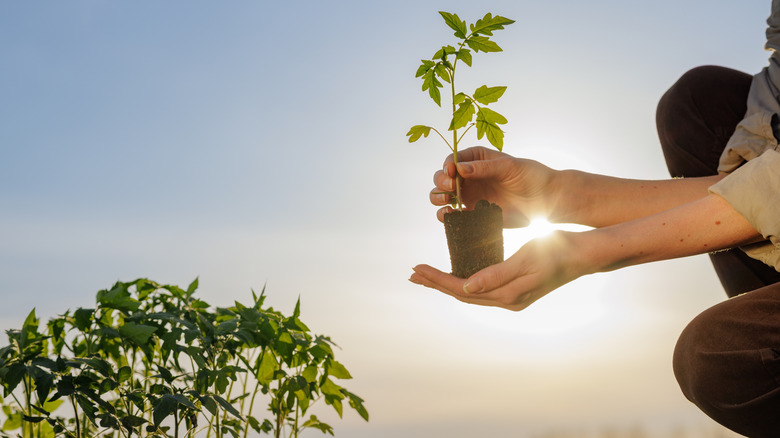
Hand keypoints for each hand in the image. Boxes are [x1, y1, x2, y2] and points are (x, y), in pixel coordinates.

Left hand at [409, 231, 587, 310]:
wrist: (582, 255)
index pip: (462, 289)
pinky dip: (464, 281)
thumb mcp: (525, 259)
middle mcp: (506, 301)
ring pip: (470, 292)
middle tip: (413, 272)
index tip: (417, 268)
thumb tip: (467, 287)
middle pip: (462, 293)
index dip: (437, 280)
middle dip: (436, 283)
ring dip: (447, 283)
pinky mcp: (515, 290)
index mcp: (507, 295)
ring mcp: (511, 298)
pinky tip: (456, 274)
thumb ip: (496, 274)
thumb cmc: (556, 250)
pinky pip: (482, 288)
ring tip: (427, 275)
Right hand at [431, 146, 558, 227]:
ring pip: (443, 196)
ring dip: (438, 198)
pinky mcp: (474, 214)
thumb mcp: (508, 166)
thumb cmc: (530, 176)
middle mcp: (469, 177)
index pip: (453, 159)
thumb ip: (484, 167)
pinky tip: (450, 215)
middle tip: (449, 187)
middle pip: (443, 177)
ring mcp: (470, 196)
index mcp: (477, 159)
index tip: (451, 172)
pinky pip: (454, 216)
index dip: (447, 165)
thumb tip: (459, 168)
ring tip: (446, 201)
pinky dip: (446, 216)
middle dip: (441, 181)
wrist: (546, 200)